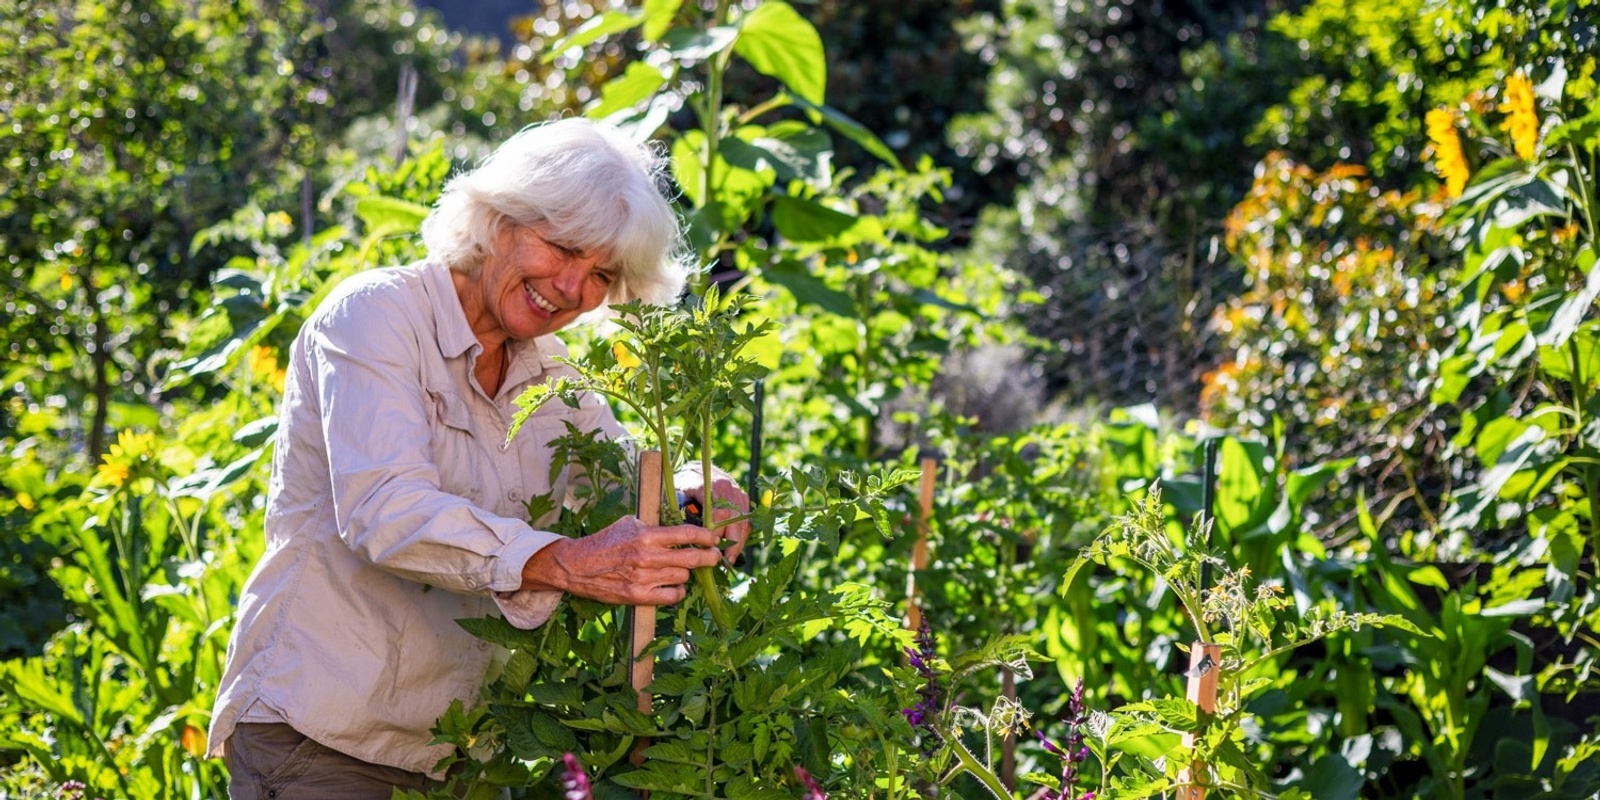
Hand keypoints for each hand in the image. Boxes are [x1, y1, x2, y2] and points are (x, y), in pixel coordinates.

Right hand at [518, 516, 722, 605]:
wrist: (577, 566)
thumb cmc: (605, 542)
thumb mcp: (629, 524)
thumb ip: (654, 525)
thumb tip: (680, 526)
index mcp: (647, 535)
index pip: (686, 535)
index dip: (706, 537)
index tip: (713, 539)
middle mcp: (648, 557)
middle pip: (692, 559)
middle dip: (709, 558)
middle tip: (715, 557)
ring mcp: (644, 578)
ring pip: (683, 578)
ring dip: (686, 574)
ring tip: (681, 570)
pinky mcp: (638, 596)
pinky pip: (672, 596)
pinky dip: (676, 591)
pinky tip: (672, 586)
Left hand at [675, 464, 750, 563]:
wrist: (698, 469)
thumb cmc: (685, 484)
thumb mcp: (679, 492)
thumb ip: (682, 508)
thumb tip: (685, 532)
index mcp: (712, 486)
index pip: (719, 512)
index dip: (716, 531)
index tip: (711, 546)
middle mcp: (729, 489)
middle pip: (735, 519)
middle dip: (731, 542)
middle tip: (725, 560)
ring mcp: (739, 494)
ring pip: (743, 522)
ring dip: (738, 543)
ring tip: (729, 560)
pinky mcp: (744, 500)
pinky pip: (746, 521)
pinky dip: (741, 537)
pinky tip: (733, 550)